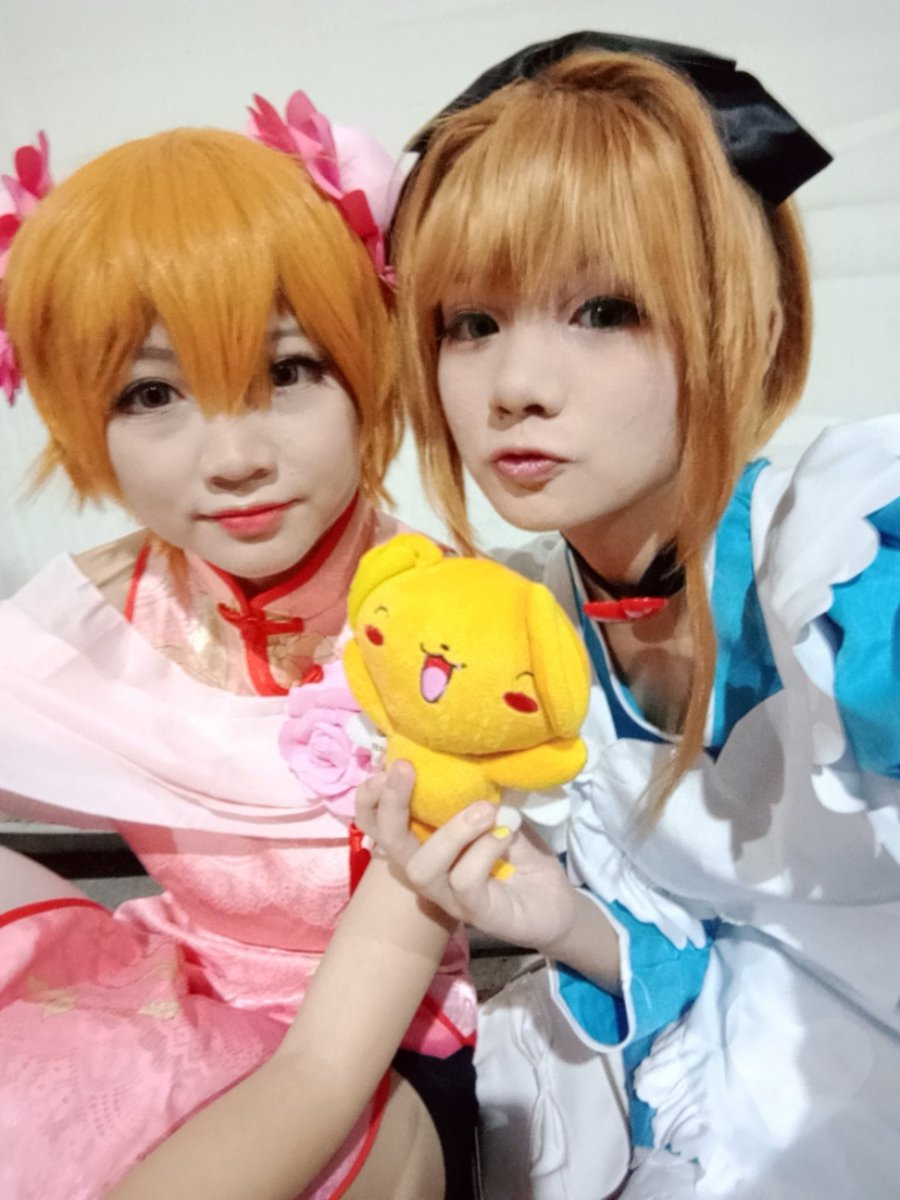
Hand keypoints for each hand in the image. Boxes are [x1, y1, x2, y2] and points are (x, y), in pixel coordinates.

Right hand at [355, 760, 581, 955]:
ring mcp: (450, 898)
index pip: (380, 827)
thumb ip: (480, 798)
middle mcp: (430, 873)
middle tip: (405, 769)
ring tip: (484, 810)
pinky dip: (483, 850)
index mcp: (427, 846)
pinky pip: (464, 881)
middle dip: (392, 805)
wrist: (558, 906)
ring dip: (451, 832)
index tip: (390, 766)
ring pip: (422, 868)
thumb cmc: (521, 858)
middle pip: (390, 845)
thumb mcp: (500, 817)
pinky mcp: (477, 913)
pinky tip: (504, 835)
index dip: (371, 800)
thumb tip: (471, 762)